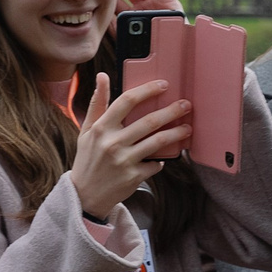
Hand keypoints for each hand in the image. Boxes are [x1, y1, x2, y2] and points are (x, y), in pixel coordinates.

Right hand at [70, 72, 190, 218]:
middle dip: (172, 111)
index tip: (164, 85)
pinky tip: (163, 157)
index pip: (126, 101)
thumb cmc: (88, 159)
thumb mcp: (86, 130)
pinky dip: (161, 160)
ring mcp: (124, 160)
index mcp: (100, 128)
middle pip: (149, 121)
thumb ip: (97, 104)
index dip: (147, 90)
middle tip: (186, 105)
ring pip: (158, 141)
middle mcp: (112, 142)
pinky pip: (156, 164)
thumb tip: (102, 76)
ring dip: (177, 133)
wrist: (84, 195)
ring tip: (188, 128)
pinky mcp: (134, 176)